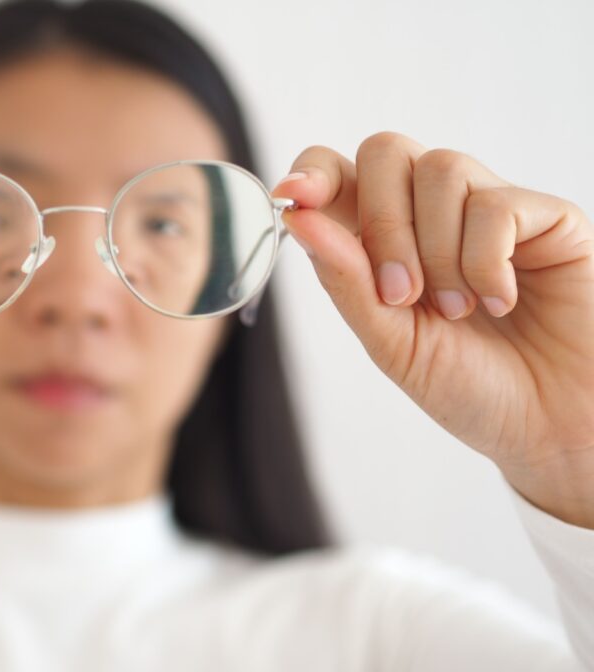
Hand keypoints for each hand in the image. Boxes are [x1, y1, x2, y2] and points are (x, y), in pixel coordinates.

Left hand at [272, 131, 593, 527]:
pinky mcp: (547, 218)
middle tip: (401, 295)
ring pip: (442, 168)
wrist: (549, 427)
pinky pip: (497, 203)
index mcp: (384, 240)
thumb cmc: (469, 387)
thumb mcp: (391, 343)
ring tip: (458, 311)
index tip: (295, 195)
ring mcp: (490, 209)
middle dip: (383, 221)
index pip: (339, 173)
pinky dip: (486, 260)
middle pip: (387, 150)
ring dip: (438, 250)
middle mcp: (433, 213)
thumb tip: (297, 216)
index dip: (315, 172)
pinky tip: (502, 301)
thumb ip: (346, 280)